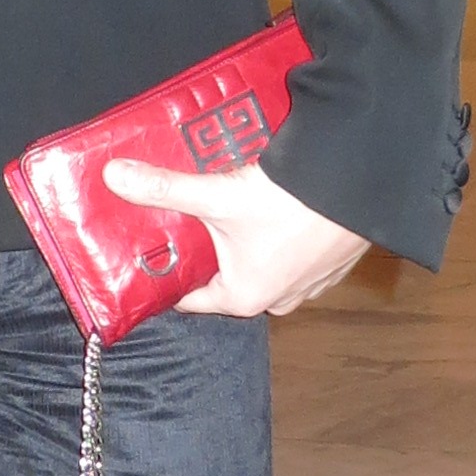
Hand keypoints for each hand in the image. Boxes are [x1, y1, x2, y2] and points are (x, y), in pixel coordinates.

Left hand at [100, 154, 366, 317]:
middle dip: (203, 250)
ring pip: (257, 263)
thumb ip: (164, 188)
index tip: (146, 253)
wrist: (363, 185)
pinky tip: (267, 206)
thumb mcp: (218, 196)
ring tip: (221, 207)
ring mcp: (308, 283)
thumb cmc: (291, 204)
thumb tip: (113, 176)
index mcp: (243, 298)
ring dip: (240, 240)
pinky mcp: (330, 260)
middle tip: (180, 220)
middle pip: (222, 277)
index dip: (165, 274)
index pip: (188, 297)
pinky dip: (275, 234)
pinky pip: (288, 252)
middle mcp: (277, 299)